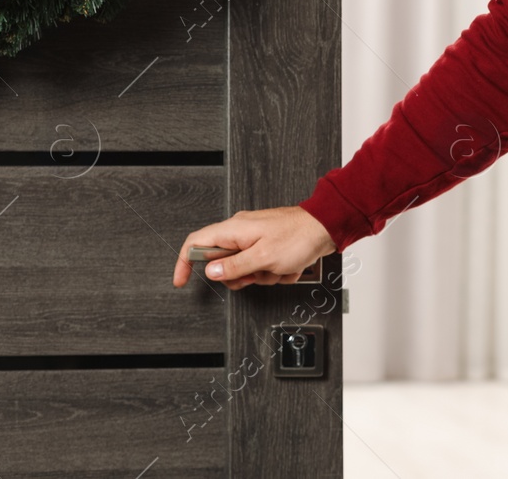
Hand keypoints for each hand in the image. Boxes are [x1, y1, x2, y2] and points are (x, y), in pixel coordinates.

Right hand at [172, 206, 336, 290]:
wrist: (326, 227)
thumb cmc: (299, 236)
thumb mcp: (263, 258)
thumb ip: (234, 267)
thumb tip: (212, 272)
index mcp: (234, 230)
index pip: (195, 243)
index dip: (184, 262)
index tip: (181, 281)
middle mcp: (241, 232)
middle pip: (222, 263)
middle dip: (241, 276)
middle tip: (258, 273)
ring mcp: (255, 238)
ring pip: (245, 269)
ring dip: (262, 275)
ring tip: (278, 268)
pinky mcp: (268, 245)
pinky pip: (262, 267)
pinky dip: (276, 272)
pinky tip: (288, 266)